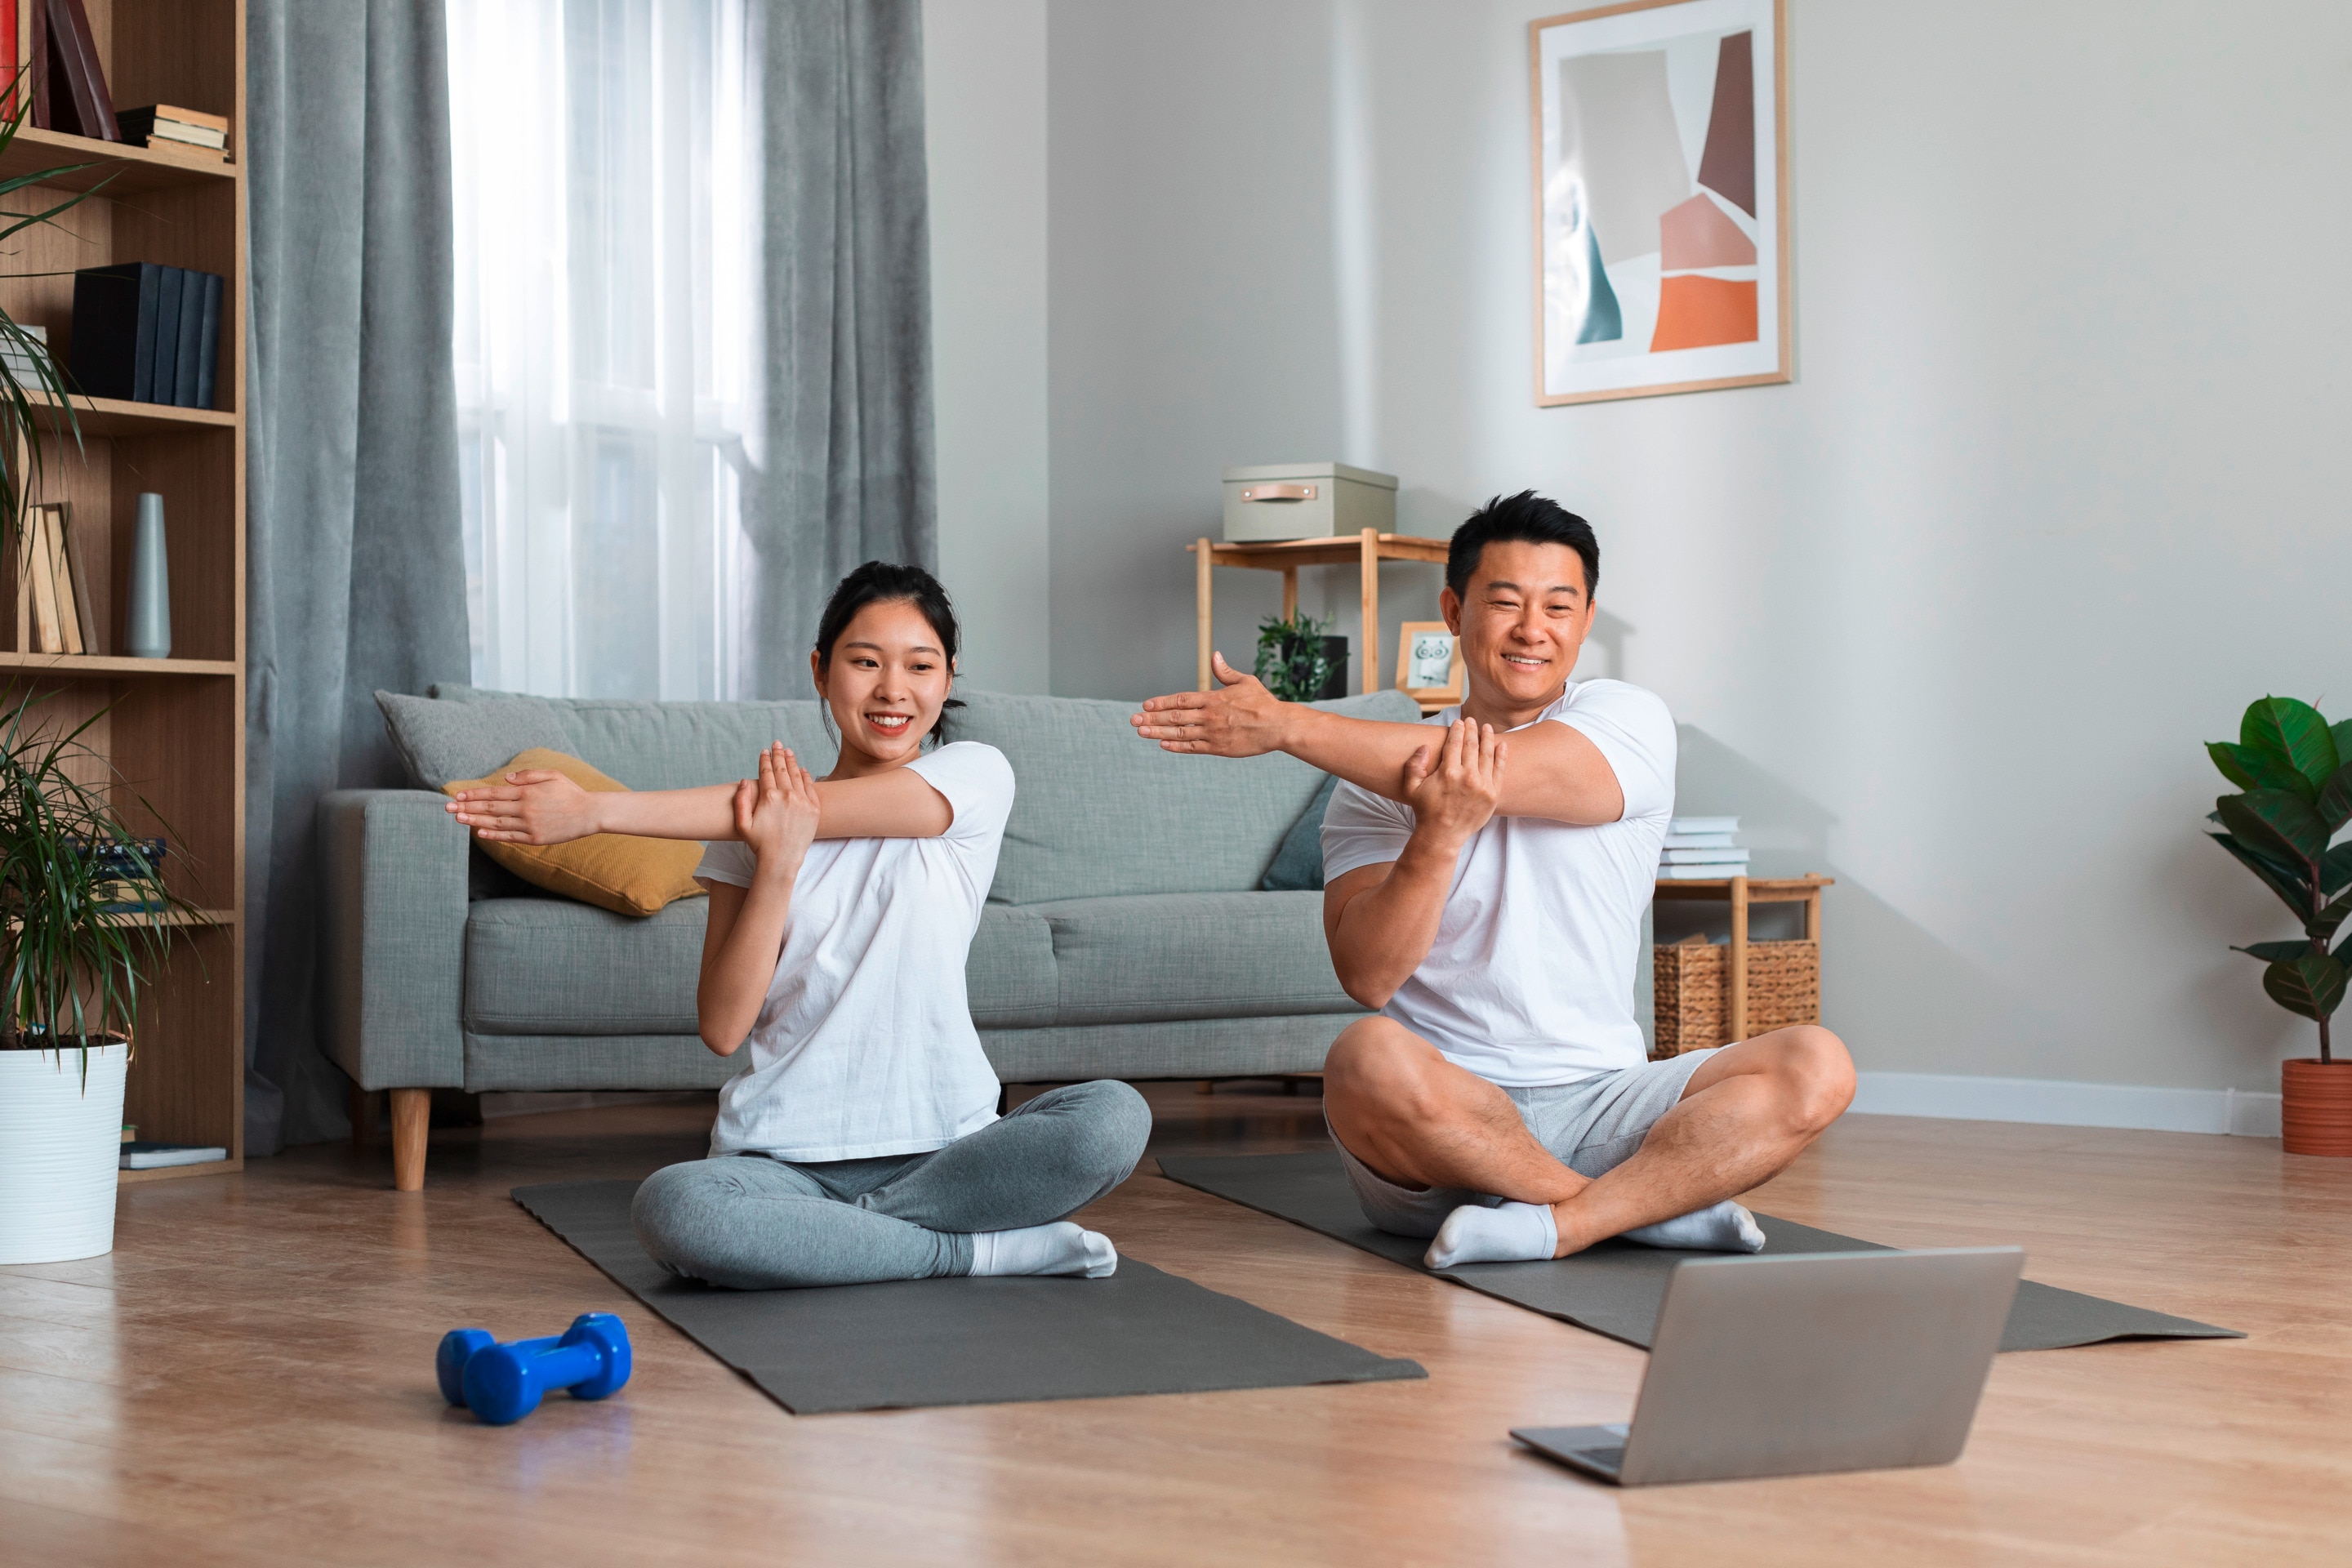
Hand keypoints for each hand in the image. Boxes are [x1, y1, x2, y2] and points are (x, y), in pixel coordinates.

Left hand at [446, 770, 600, 843]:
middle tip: (447, 808)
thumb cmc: (571, 792)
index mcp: (527, 792)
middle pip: (490, 807)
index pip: (494, 792)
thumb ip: (528, 775)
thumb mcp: (552, 775)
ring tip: (458, 819)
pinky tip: (480, 832)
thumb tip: (506, 778)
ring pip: (496, 822)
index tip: (457, 796)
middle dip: (467, 807)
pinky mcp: (535, 838)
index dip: (474, 794)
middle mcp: (525, 808)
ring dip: (475, 820)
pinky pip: (509, 837)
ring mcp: (529, 825)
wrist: (590, 814)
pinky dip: (493, 835)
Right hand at [735, 742, 818, 877]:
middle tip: (777, 744)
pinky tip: (802, 769)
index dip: (764, 760)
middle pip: (782, 769)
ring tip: (788, 752)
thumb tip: (744, 780)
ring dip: (792, 761)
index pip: (766, 772)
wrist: (782, 859)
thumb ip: (741, 800)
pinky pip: (810, 787)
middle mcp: (787, 796)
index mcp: (768, 797)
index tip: (764, 751)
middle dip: (778, 755)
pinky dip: (806, 776)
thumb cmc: (759, 843)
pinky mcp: (814, 809)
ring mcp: (803, 801)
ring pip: (797, 775)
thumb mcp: (742, 824)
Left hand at [1130, 651, 1292, 755]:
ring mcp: (1212, 733)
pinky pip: (1193, 748)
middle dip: (1152, 718)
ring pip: (1180, 733)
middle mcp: (1209, 716)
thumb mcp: (1245, 682)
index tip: (1145, 705)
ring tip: (1141, 732)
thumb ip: (1225, 672)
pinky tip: (1163, 745)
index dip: (1161, 703)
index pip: (1180, 700)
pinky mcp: (1218, 748)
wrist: (1278, 726)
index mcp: (1213, 699)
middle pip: (1174, 717)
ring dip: (1158, 733)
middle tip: (1133, 720)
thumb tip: (1215, 656)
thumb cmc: (1263, 702)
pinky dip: (1177, 746)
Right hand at [1400, 720, 1506, 849]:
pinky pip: (1499, 770)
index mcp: (1448, 772)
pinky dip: (1501, 756)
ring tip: (1487, 728)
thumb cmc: (1426, 811)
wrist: (1443, 835)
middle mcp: (1467, 777)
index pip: (1455, 743)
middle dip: (1472, 729)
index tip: (1458, 722)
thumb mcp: (1412, 788)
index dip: (1457, 729)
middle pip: (1472, 745)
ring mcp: (1482, 786)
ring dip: (1487, 738)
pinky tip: (1501, 745)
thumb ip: (1414, 765)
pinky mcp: (1492, 795)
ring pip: (1487, 754)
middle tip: (1472, 720)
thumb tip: (1424, 746)